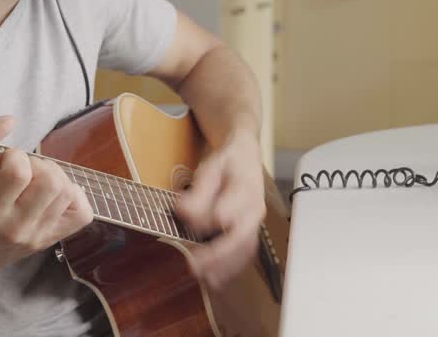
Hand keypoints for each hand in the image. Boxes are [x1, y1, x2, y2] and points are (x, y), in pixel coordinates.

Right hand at [0, 116, 93, 281]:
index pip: (19, 173)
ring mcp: (35, 237)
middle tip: (20, 170)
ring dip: (53, 177)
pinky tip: (51, 194)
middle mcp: (14, 228)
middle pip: (51, 182)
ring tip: (33, 181)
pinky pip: (81, 214)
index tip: (1, 161)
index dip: (13, 156)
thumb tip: (10, 121)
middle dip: (37, 164)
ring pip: (66, 193)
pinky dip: (72, 197)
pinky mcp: (48, 241)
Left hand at [175, 130, 266, 289]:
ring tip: (206, 279)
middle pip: (241, 236)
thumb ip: (198, 192)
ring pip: (245, 249)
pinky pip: (246, 254)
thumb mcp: (210, 168)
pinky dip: (232, 268)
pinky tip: (217, 279)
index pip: (230, 208)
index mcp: (244, 188)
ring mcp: (255, 222)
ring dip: (226, 267)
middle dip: (218, 254)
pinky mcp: (251, 232)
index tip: (194, 222)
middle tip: (195, 265)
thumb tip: (183, 211)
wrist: (246, 157)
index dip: (214, 218)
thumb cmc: (227, 163)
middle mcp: (254, 208)